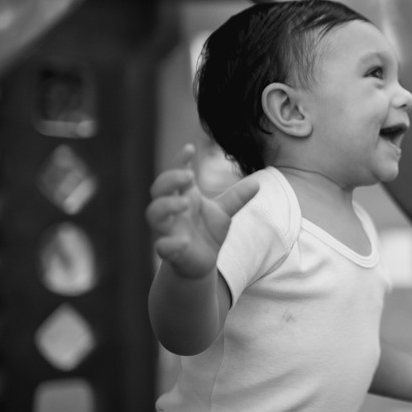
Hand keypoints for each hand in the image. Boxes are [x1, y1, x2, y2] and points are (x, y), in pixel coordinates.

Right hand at [145, 145, 257, 278]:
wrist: (201, 264)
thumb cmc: (207, 233)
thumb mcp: (223, 213)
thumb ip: (237, 198)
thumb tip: (258, 183)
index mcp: (184, 197)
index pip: (176, 174)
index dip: (180, 161)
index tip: (190, 148)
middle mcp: (172, 212)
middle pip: (159, 189)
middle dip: (169, 180)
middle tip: (188, 176)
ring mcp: (168, 230)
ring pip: (154, 215)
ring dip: (166, 206)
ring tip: (185, 202)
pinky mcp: (169, 252)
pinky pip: (162, 246)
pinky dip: (169, 244)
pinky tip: (182, 242)